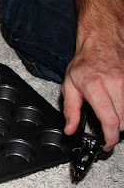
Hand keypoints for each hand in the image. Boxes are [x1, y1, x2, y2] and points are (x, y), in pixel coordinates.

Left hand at [62, 32, 123, 150]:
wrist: (101, 43)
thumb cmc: (85, 63)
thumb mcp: (69, 85)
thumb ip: (70, 110)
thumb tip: (70, 129)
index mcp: (96, 88)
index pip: (110, 120)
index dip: (110, 138)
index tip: (107, 144)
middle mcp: (116, 85)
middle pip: (123, 121)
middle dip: (115, 130)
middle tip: (107, 131)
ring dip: (122, 121)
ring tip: (111, 117)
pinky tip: (117, 107)